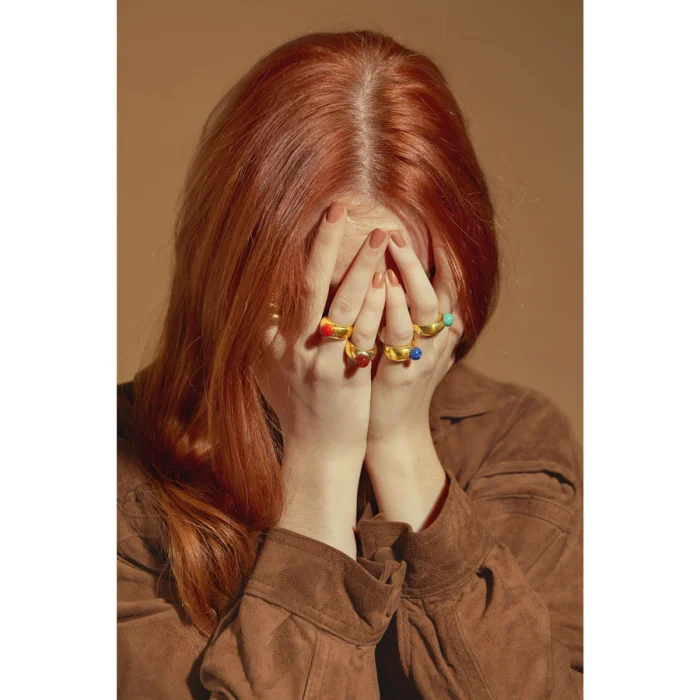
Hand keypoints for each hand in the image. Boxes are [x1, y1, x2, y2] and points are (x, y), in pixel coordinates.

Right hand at [256, 202, 389, 553]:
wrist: (317, 449)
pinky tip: (385, 284)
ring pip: (341, 309)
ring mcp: (318, 363)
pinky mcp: (346, 378)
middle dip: (325, 248)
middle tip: (339, 209)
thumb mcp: (268, 364)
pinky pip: (362, 338)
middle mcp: (289, 348)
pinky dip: (373, 310)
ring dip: (360, 270)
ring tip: (381, 238)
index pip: (282, 286)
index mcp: (268, 339)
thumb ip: (269, 327)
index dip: (297, 251)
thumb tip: (266, 289)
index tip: (311, 218)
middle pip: (308, 289)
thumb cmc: (294, 402)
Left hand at [367, 230, 464, 445]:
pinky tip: (382, 284)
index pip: (448, 279)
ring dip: (409, 272)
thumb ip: (406, 309)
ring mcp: (425, 354)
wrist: (387, 428)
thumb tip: (393, 269)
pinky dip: (394, 307)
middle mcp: (438, 337)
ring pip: (424, 305)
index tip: (427, 216)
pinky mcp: (405, 371)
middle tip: (398, 227)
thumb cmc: (391, 379)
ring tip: (392, 242)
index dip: (442, 249)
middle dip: (420, 255)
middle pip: (439, 286)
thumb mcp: (406, 341)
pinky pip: (401, 333)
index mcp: (440, 326)